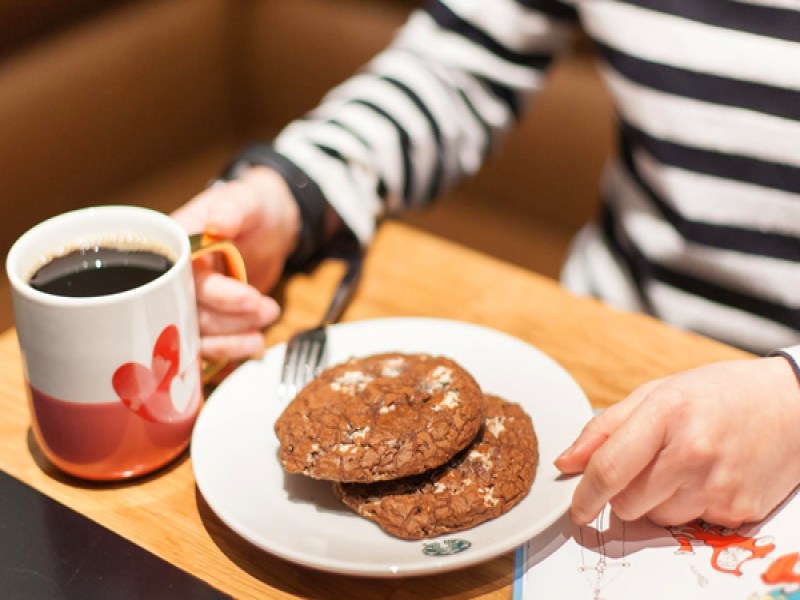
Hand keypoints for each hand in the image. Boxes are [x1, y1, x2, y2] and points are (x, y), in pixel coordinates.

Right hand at [172, 167, 299, 359]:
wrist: (270, 226)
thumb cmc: (252, 208)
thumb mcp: (246, 201)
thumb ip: (232, 210)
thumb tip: (218, 223)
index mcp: (175, 246)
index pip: (184, 278)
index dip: (216, 293)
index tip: (248, 297)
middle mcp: (175, 277)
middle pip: (189, 312)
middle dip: (229, 320)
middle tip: (267, 310)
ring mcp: (190, 300)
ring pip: (198, 334)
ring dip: (234, 337)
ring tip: (267, 321)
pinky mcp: (206, 319)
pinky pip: (209, 345)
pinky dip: (231, 349)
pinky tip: (254, 346)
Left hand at [555, 357, 799, 527]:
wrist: (792, 405)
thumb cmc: (718, 394)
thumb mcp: (657, 393)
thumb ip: (605, 428)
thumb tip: (567, 462)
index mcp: (666, 415)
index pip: (610, 468)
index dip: (585, 494)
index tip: (576, 507)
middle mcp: (693, 452)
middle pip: (628, 503)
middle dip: (624, 492)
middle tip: (645, 466)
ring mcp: (719, 485)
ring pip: (657, 518)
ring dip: (657, 500)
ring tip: (682, 465)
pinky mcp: (739, 510)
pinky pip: (691, 523)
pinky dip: (688, 506)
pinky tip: (707, 476)